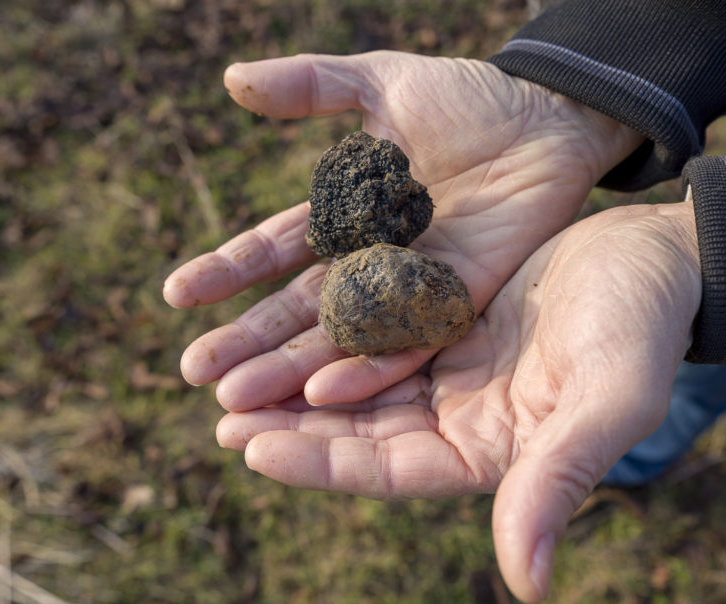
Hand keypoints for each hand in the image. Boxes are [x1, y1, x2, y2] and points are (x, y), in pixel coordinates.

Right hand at [163, 51, 642, 409]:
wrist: (548, 118)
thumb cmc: (469, 99)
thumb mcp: (381, 84)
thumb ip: (310, 87)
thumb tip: (232, 81)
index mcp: (343, 214)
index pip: (272, 250)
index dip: (227, 272)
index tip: (176, 296)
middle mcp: (366, 261)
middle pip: (295, 308)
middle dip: (244, 340)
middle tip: (194, 372)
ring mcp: (406, 289)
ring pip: (337, 338)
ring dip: (287, 370)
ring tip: (235, 400)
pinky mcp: (449, 307)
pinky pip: (402, 344)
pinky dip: (362, 370)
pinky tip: (318, 398)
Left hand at [216, 202, 700, 602]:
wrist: (658, 260)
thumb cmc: (644, 332)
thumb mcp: (608, 405)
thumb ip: (559, 483)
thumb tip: (529, 588)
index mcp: (492, 452)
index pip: (390, 471)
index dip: (323, 463)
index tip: (255, 450)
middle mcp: (461, 419)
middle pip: (361, 432)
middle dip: (292, 427)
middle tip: (221, 417)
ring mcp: (450, 369)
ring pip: (359, 384)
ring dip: (298, 382)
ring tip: (230, 377)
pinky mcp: (446, 318)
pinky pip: (376, 329)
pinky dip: (332, 331)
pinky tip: (286, 320)